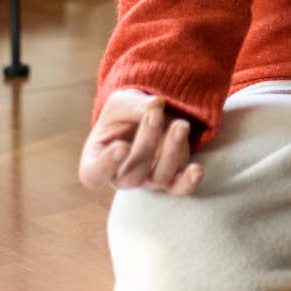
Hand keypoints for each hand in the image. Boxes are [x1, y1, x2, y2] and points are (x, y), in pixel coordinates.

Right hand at [78, 87, 204, 195]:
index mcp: (96, 161)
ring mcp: (148, 180)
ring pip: (159, 178)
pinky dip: (188, 182)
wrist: (147, 116)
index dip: (107, 165)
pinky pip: (179, 188)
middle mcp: (120, 177)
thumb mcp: (121, 103)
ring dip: (171, 151)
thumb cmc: (124, 113)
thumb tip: (155, 105)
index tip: (121, 146)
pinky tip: (196, 169)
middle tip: (154, 115)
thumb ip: (132, 105)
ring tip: (180, 125)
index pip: (94, 174)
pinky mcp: (172, 178)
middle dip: (146, 144)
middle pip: (132, 175)